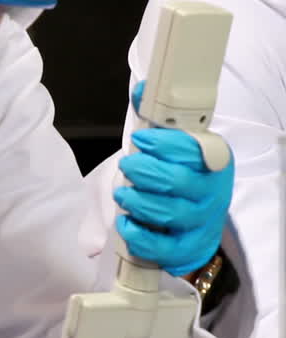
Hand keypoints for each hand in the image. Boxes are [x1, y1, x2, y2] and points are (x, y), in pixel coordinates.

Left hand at [114, 81, 233, 276]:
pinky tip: (127, 224)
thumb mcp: (175, 148)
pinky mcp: (189, 248)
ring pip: (170, 213)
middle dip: (145, 172)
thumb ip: (157, 120)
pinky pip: (165, 248)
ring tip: (122, 194)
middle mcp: (213, 191)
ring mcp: (203, 222)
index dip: (166, 144)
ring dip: (139, 202)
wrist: (197, 220)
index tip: (140, 139)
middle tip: (127, 166)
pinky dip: (141, 237)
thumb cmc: (181, 176)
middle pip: (178, 182)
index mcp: (214, 159)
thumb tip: (142, 88)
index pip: (195, 149)